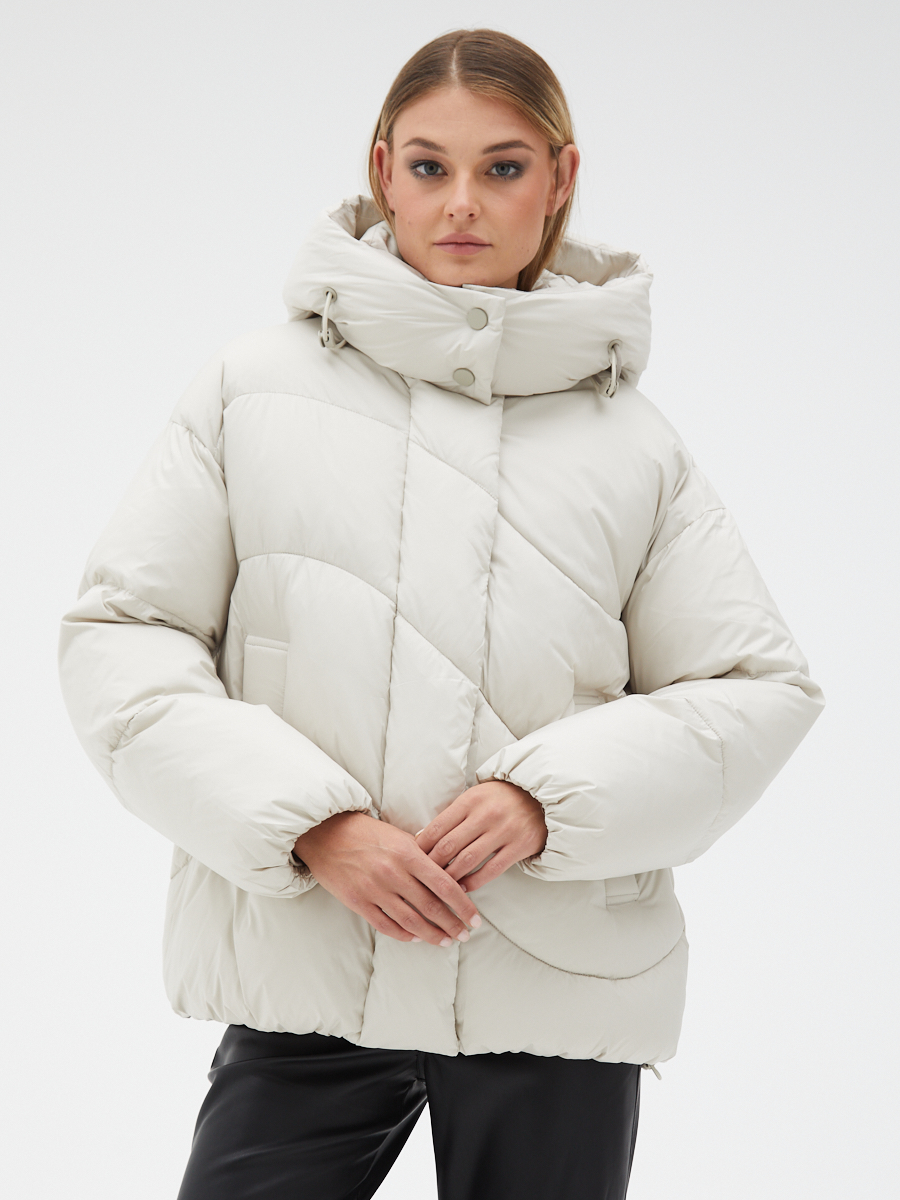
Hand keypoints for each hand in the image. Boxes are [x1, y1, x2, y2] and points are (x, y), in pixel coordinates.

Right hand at [293, 811, 480, 946]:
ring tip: (445, 941)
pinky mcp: (357, 901)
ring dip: (432, 934)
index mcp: (408, 853)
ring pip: (411, 921)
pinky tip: (416, 937)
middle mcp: (393, 873)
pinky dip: (404, 934)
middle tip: (464, 934)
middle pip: (431, 907)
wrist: (325, 833)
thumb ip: (420, 854)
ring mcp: (374, 889)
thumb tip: (447, 872)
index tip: (475, 918)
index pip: (445, 885)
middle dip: (452, 924)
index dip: (463, 905)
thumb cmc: (365, 832)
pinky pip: (386, 925)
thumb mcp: (397, 835)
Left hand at [414, 781, 546, 891]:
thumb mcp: (475, 797)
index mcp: (471, 800)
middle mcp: (486, 815)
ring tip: (439, 886)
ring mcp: (504, 831)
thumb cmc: (500, 799)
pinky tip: (462, 888)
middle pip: (449, 846)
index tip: (411, 860)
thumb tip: (422, 839)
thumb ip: (452, 816)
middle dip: (431, 865)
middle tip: (420, 878)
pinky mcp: (519, 847)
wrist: (540, 798)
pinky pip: (491, 870)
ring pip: (468, 860)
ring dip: (450, 876)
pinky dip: (473, 882)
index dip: (421, 847)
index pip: (438, 827)